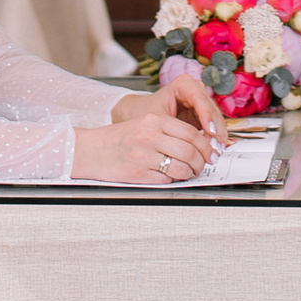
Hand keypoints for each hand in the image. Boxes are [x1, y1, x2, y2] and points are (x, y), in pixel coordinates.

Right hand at [91, 86, 221, 184]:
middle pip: (189, 151)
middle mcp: (149, 136)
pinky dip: (171, 179)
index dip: (205, 145)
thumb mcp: (143, 124)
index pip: (190, 133)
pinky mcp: (138, 173)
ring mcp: (143, 156)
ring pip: (180, 167)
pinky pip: (165, 179)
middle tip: (203, 166)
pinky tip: (168, 176)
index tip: (210, 152)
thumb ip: (168, 130)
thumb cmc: (117, 138)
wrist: (90, 150)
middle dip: (201, 162)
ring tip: (188, 172)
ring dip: (189, 173)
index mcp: (153, 121)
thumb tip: (196, 144)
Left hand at [107, 76, 227, 149]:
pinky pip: (212, 126)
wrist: (137, 116)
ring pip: (215, 118)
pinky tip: (213, 150)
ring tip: (215, 152)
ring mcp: (200, 103)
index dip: (206, 115)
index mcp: (183, 84)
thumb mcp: (157, 120)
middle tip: (215, 147)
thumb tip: (189, 143)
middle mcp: (195, 91)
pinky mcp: (202, 116)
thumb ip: (174, 129)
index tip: (209, 130)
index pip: (199, 98)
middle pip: (210, 109)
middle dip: (214, 129)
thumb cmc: (144, 113)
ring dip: (216, 136)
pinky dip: (213, 139)